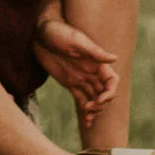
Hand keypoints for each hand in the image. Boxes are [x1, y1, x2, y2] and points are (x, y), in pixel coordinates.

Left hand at [32, 15, 116, 136]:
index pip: (111, 80)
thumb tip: (114, 58)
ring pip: (94, 98)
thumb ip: (94, 52)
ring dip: (95, 110)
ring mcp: (81, 78)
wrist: (39, 33)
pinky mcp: (70, 83)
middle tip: (89, 108)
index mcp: (96, 61)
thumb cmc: (58, 32)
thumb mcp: (76, 40)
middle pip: (104, 92)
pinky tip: (87, 122)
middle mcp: (91, 71)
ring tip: (89, 120)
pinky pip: (81, 99)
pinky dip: (85, 111)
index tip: (99, 100)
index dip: (110, 92)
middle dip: (101, 104)